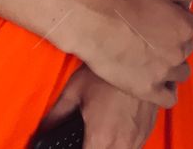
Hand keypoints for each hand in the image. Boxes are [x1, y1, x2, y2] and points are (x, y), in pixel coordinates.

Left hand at [38, 66, 158, 148]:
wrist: (138, 52)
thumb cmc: (107, 69)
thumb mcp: (76, 90)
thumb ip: (57, 115)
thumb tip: (44, 127)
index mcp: (101, 139)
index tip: (77, 143)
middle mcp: (122, 143)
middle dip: (95, 148)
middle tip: (89, 138)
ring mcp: (138, 137)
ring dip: (111, 148)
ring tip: (103, 133)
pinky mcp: (148, 128)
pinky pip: (136, 146)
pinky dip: (125, 143)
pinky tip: (117, 129)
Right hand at [53, 0, 192, 106]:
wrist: (96, 22)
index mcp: (185, 26)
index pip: (192, 24)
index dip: (177, 19)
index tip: (162, 17)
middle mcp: (180, 51)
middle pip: (186, 47)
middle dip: (175, 42)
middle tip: (154, 36)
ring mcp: (165, 73)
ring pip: (181, 72)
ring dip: (172, 65)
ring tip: (154, 58)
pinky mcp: (148, 90)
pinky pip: (169, 97)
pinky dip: (166, 90)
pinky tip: (156, 81)